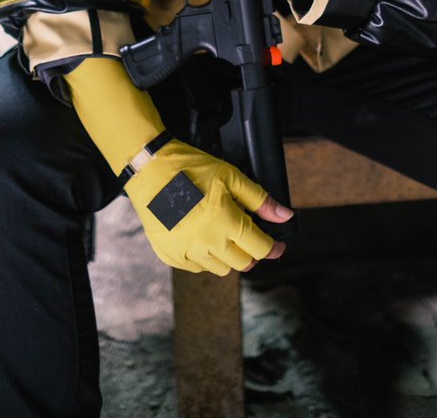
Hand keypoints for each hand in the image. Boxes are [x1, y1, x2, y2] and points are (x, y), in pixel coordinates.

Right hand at [124, 136, 292, 274]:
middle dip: (252, 252)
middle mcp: (208, 243)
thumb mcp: (232, 177)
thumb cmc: (191, 168)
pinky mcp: (171, 255)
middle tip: (250, 237)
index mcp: (226, 222)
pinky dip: (205, 257)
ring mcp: (188, 252)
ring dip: (229, 256)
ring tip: (225, 234)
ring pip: (221, 269)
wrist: (151, 169)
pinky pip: (197, 267)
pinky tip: (203, 238)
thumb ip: (260, 200)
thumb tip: (285, 216)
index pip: (260, 248)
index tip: (278, 246)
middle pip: (243, 263)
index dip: (274, 248)